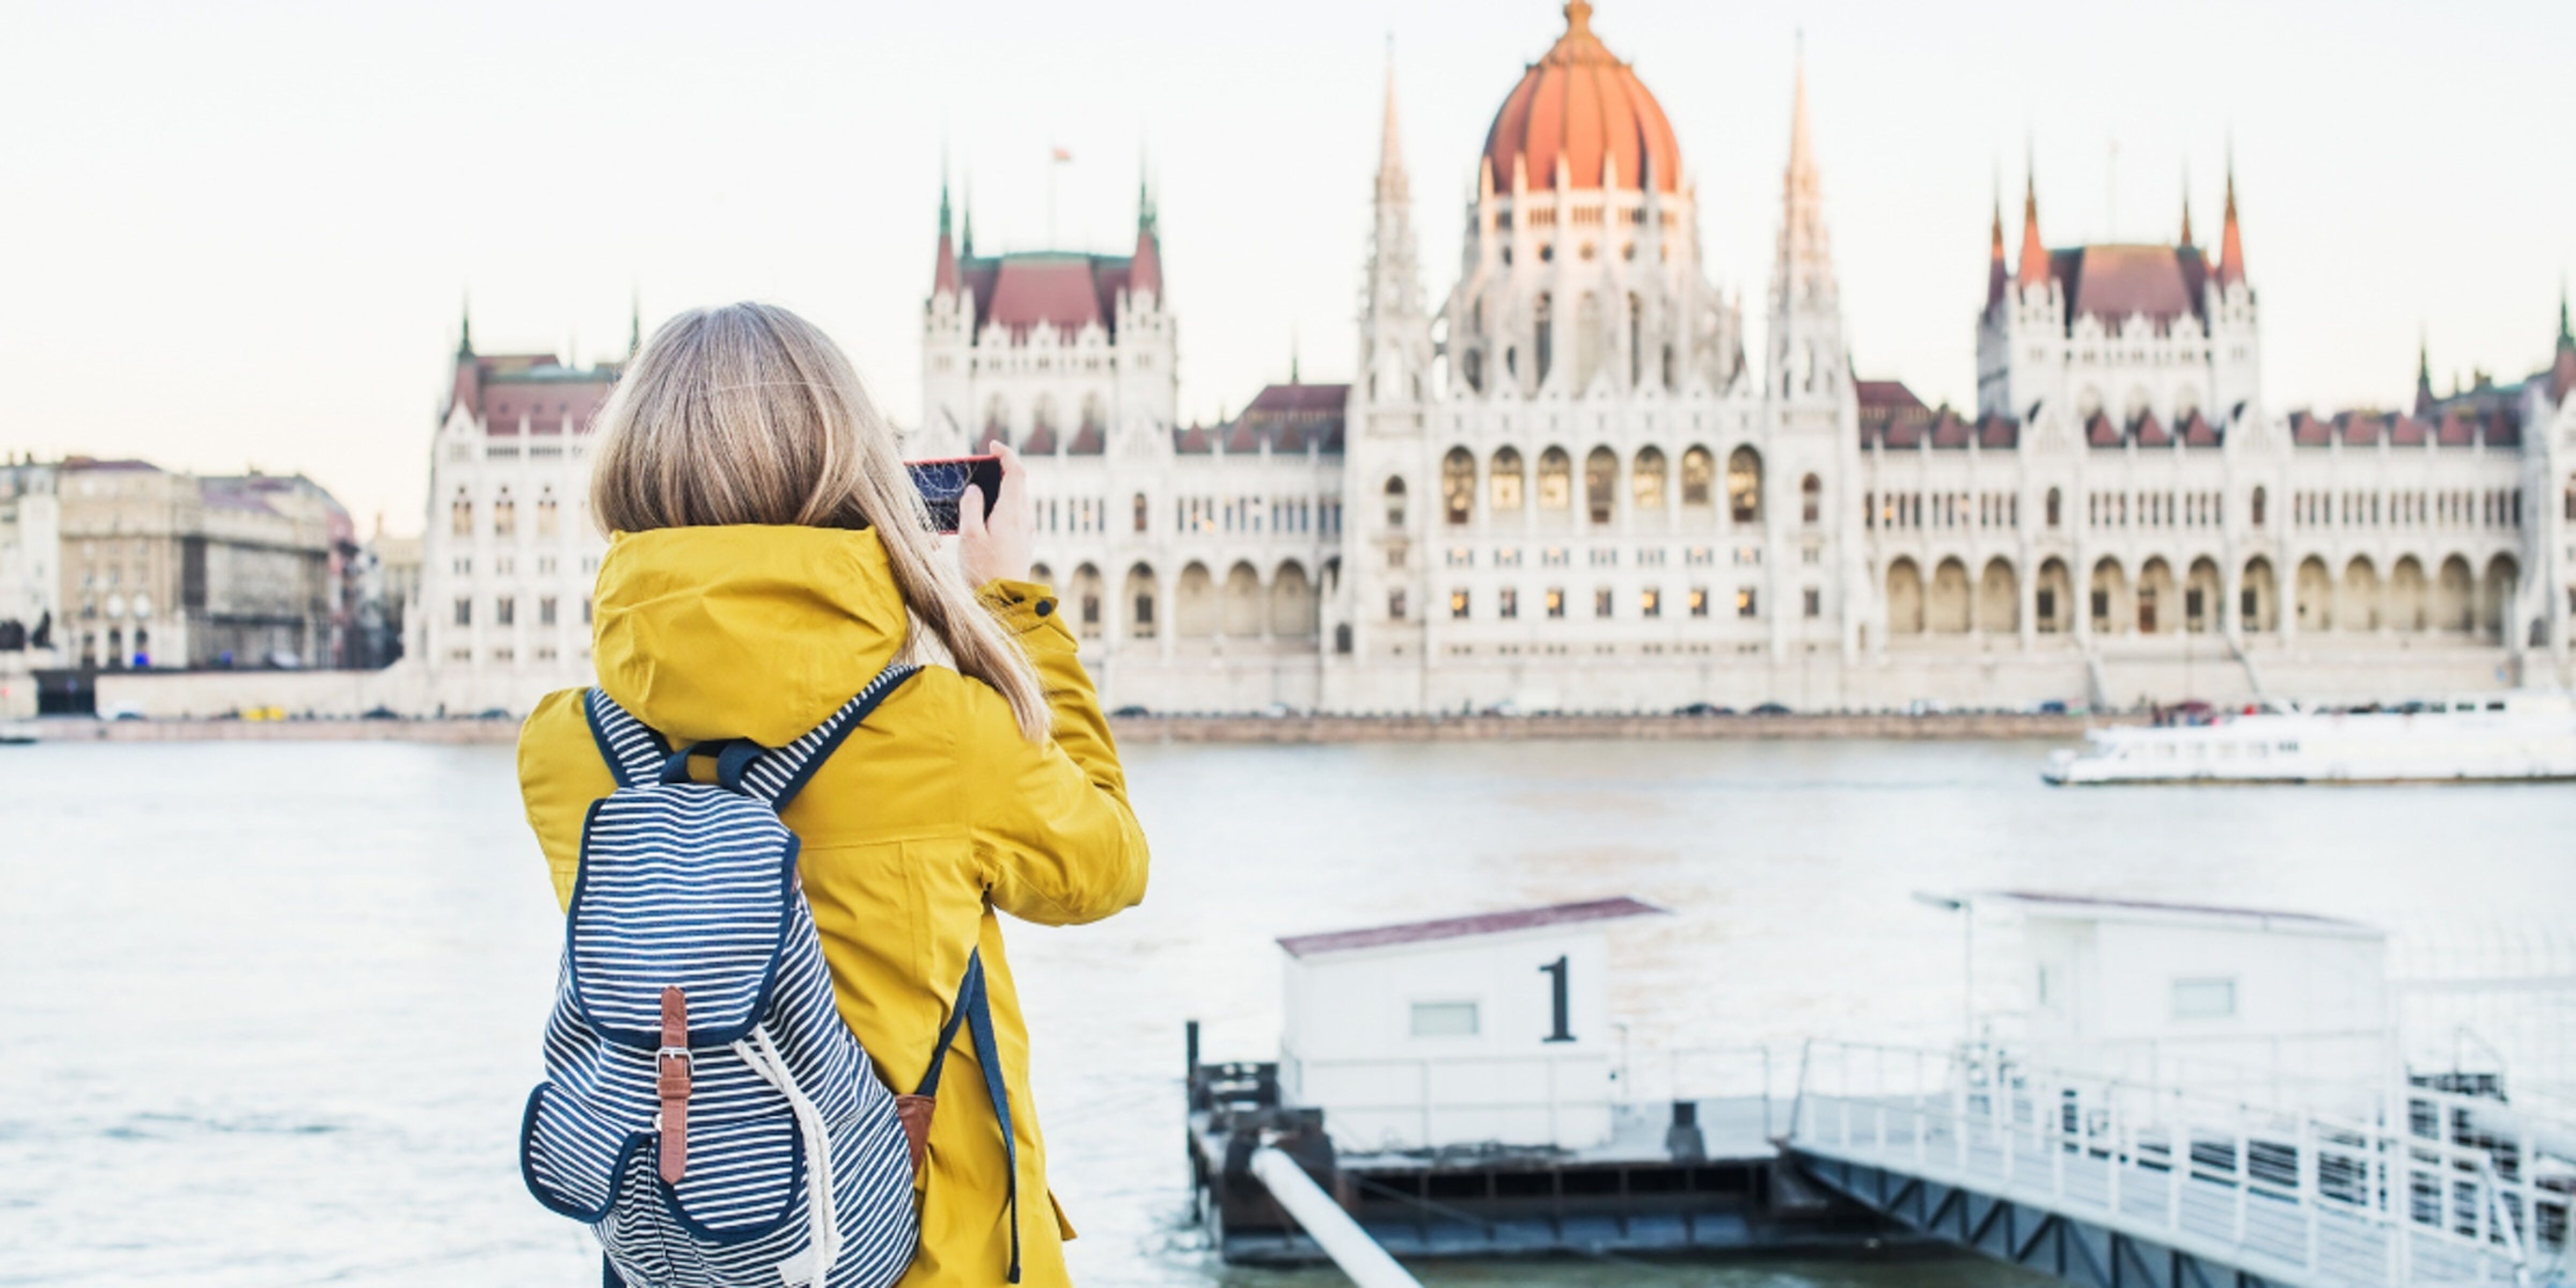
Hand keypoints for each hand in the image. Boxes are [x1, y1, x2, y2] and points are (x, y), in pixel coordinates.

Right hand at [958, 440, 1033, 586]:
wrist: (1005, 603)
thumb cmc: (984, 570)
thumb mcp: (969, 535)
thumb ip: (971, 507)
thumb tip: (974, 489)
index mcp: (1012, 512)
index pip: (1016, 472)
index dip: (1005, 454)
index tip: (992, 446)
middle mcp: (1024, 519)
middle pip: (1018, 483)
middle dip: (1002, 469)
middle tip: (982, 465)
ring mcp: (1026, 532)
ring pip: (1018, 499)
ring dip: (1002, 488)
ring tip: (980, 489)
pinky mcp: (1023, 543)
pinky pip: (1016, 514)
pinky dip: (1003, 504)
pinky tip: (986, 514)